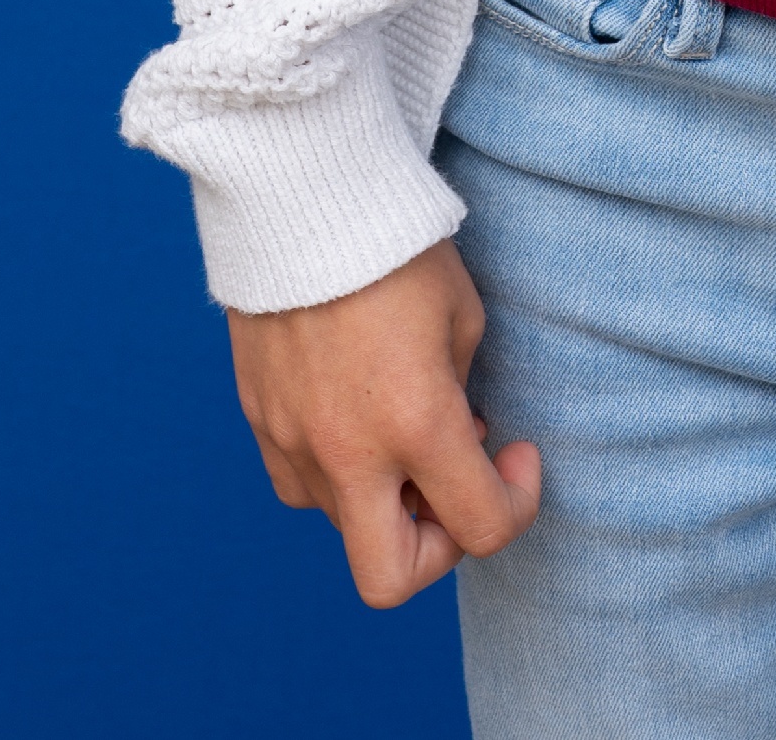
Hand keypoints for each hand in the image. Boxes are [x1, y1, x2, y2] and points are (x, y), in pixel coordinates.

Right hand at [227, 237, 540, 609]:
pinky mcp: (258, 422)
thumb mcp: (462, 315)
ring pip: (344, 525)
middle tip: (455, 486)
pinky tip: (357, 410)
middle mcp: (348, 452)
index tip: (517, 453)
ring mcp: (293, 444)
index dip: (517, 502)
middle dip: (436, 550)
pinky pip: (303, 484)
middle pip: (391, 580)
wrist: (301, 195)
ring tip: (404, 425)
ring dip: (385, 499)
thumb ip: (461, 393)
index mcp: (416, 422)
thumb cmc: (397, 244)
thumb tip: (454, 438)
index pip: (480, 525)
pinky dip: (338, 472)